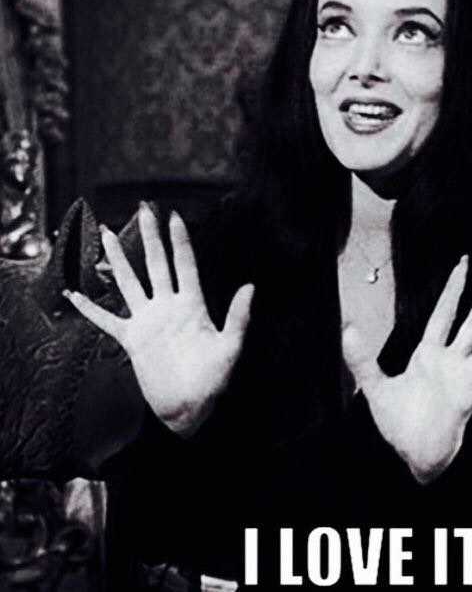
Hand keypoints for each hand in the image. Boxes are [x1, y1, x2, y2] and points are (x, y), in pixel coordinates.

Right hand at [63, 203, 252, 436]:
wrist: (189, 408)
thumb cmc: (213, 380)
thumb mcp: (230, 347)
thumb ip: (238, 317)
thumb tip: (251, 286)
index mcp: (192, 305)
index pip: (185, 265)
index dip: (180, 241)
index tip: (174, 216)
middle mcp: (168, 307)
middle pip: (156, 264)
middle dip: (150, 236)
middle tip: (144, 208)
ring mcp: (148, 321)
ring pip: (130, 282)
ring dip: (119, 259)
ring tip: (107, 234)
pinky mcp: (132, 340)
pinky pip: (106, 320)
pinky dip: (90, 309)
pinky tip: (75, 294)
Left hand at [343, 256, 471, 483]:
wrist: (412, 454)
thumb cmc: (398, 421)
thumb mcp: (374, 387)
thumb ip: (360, 359)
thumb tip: (347, 329)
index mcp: (429, 354)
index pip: (444, 312)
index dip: (453, 287)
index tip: (464, 262)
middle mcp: (451, 362)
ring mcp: (463, 380)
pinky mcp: (468, 403)